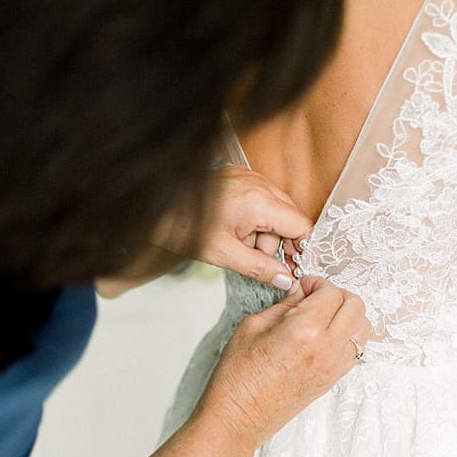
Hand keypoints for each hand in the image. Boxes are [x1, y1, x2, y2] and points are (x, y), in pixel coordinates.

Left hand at [155, 166, 310, 290]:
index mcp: (258, 201)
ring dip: (261, 232)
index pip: (301, 225)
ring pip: (274, 211)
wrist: (155, 205)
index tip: (291, 267)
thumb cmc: (184, 226)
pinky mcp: (240, 177)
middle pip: (288, 219)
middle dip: (274, 243)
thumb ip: (259, 267)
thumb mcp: (223, 254)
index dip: (300, 249)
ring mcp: (250, 177)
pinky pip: (259, 201)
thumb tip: (286, 280)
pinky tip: (231, 228)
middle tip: (251, 257)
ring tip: (234, 241)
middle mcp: (259, 184)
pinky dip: (251, 218)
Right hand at [193, 277, 367, 450]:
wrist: (238, 417)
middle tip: (315, 297)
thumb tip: (300, 292)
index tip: (304, 286)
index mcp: (305, 330)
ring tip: (323, 316)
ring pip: (363, 328)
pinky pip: (356, 350)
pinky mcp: (333, 380)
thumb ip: (284, 305)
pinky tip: (325, 336)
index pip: (331, 292)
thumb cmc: (238, 377)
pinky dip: (348, 336)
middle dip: (337, 294)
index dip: (317, 283)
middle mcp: (327, 348)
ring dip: (348, 315)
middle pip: (356, 306)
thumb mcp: (252, 327)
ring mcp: (334, 367)